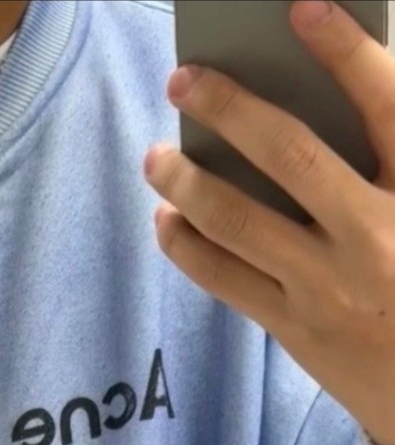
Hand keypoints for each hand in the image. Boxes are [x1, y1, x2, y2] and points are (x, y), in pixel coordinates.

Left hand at [143, 0, 394, 444]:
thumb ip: (387, 161)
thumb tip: (328, 109)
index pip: (388, 104)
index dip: (345, 52)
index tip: (303, 8)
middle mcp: (374, 236)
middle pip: (292, 156)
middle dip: (230, 109)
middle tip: (184, 79)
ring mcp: (328, 287)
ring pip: (240, 222)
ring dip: (187, 183)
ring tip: (155, 157)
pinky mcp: (295, 329)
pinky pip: (226, 280)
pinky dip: (188, 247)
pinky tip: (167, 222)